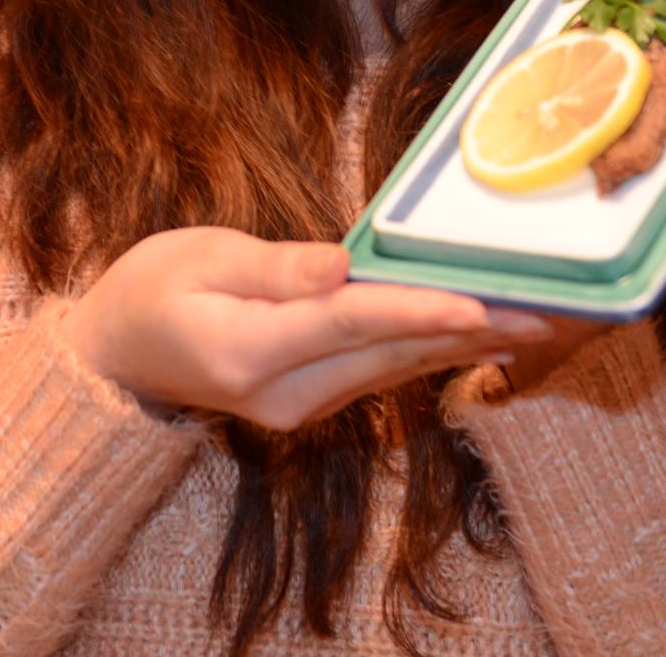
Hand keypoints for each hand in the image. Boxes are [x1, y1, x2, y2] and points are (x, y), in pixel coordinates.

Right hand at [66, 227, 554, 429]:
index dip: (419, 310)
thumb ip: (276, 266)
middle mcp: (285, 395)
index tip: (480, 302)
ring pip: (397, 368)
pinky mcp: (314, 403)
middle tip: (548, 309)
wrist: (118, 356)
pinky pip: (383, 372)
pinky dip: (435, 350)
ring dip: (468, 343)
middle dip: (473, 330)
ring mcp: (302, 408)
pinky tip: (484, 335)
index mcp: (251, 352)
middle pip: (392, 354)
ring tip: (538, 320)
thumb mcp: (201, 256)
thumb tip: (342, 264)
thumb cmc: (152, 288)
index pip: (352, 324)